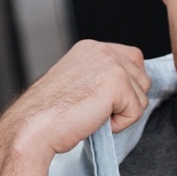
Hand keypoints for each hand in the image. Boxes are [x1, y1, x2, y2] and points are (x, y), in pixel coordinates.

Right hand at [0, 41, 149, 175]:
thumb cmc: (50, 114)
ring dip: (121, 113)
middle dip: (125, 101)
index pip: (133, 61)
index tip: (98, 100)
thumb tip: (132, 87)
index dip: (125, 87)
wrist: (33, 127)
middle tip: (93, 109)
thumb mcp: (79, 83)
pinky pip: (136, 112)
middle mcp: (102, 50)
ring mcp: (110, 64)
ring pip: (142, 97)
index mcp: (92, 48)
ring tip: (91, 114)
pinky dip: (119, 124)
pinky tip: (93, 119)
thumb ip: (102, 77)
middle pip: (143, 79)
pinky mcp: (117, 83)